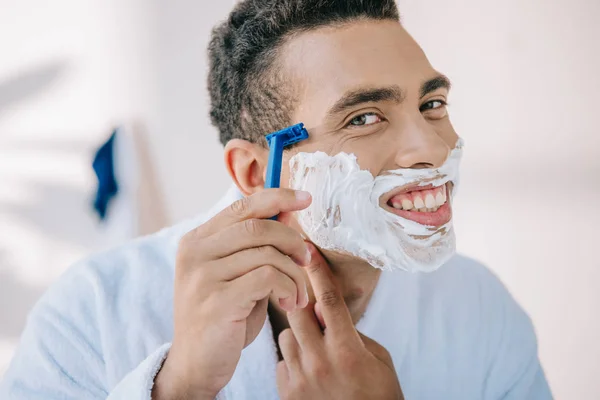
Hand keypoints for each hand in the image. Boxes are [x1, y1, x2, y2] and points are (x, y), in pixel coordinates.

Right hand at [152, 189, 311, 399]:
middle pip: (258, 226)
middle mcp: (195, 253)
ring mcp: (202, 276)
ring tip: (298, 294)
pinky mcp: (217, 301)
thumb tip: (286, 211)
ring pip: (267, 253)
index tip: (306, 198)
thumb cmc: (225, 316)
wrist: (197, 364)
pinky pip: (268, 278)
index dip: (277, 197)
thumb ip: (256, 245)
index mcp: (197, 240)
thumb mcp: (238, 274)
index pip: (242, 206)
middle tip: (306, 259)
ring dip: (294, 273)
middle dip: (292, 240)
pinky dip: (288, 287)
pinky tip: (288, 303)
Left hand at [276, 243, 403, 399]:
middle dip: (299, 299)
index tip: (307, 247)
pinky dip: (292, 359)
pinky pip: (281, 361)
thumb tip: (332, 315)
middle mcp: (320, 361)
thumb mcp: (379, 360)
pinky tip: (309, 370)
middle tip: (306, 298)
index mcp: (347, 349)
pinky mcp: (287, 392)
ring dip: (298, 335)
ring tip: (315, 349)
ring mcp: (301, 378)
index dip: (318, 270)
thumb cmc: (378, 396)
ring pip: (286, 336)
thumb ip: (355, 333)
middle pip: (296, 311)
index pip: (329, 299)